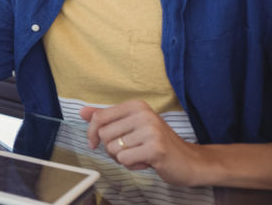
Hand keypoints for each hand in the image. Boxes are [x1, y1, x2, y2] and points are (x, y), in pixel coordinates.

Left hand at [80, 100, 205, 184]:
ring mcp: (151, 130)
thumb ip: (107, 117)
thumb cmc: (157, 144)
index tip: (93, 144)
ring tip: (140, 155)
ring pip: (112, 149)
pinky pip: (124, 160)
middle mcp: (144, 114)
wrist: (190, 161)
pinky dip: (132, 165)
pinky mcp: (155, 148)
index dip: (91, 133)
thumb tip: (81, 111)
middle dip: (111, 148)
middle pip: (103, 135)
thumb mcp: (131, 126)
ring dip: (123, 158)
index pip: (98, 117)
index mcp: (136, 106)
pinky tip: (146, 162)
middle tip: (130, 150)